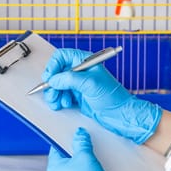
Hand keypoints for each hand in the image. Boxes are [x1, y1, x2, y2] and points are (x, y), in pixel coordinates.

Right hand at [42, 48, 161, 143]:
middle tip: (52, 93)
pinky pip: (62, 95)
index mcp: (85, 61)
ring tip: (57, 102)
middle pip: (57, 72)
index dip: (53, 65)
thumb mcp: (90, 84)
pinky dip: (60, 100)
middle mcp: (81, 71)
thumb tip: (54, 79)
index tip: (50, 77)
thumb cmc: (113, 97)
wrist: (120, 115)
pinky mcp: (78, 96)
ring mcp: (79, 84)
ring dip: (55, 93)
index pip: (62, 56)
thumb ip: (69, 79)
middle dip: (52, 83)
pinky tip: (65, 104)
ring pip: (58, 85)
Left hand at [47, 127, 118, 170]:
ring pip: (79, 165)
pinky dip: (92, 168)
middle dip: (78, 148)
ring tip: (93, 152)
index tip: (73, 132)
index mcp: (54, 168)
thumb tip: (80, 134)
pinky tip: (99, 163)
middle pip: (68, 156)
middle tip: (85, 141)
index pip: (56, 147)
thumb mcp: (84, 156)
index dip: (65, 138)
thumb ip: (81, 142)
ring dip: (87, 159)